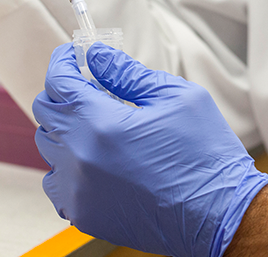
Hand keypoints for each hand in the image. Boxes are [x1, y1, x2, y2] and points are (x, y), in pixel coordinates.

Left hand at [33, 43, 267, 256]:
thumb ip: (126, 72)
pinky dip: (66, 161)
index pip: (59, 82)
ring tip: (97, 119)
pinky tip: (94, 155)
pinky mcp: (84, 214)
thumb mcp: (175, 96)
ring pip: (48, 144)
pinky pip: (56, 180)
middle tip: (89, 83)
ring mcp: (79, 191)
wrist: (221, 214)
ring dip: (66, 124)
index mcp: (102, 124)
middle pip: (46, 111)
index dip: (62, 60)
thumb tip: (96, 55)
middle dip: (63, 89)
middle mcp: (80, 159)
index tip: (72, 53)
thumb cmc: (205, 152)